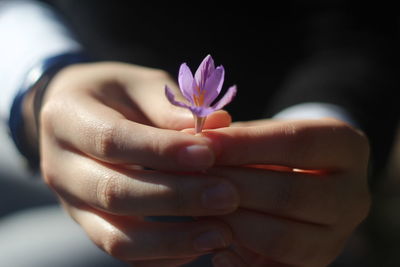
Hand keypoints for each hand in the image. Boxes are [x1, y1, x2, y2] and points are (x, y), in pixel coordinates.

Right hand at [32, 62, 239, 265]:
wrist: (76, 115)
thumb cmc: (115, 94)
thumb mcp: (138, 85)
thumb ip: (171, 106)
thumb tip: (218, 125)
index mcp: (68, 118)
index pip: (112, 140)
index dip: (162, 151)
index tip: (209, 154)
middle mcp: (60, 166)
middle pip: (114, 192)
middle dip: (176, 198)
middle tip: (227, 196)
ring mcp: (71, 202)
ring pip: (116, 236)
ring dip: (172, 239)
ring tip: (221, 233)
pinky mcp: (88, 224)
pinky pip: (123, 251)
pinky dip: (163, 255)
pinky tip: (199, 243)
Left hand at [202, 118, 370, 266]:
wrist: (304, 178)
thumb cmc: (277, 150)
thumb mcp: (264, 133)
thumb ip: (234, 136)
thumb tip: (195, 139)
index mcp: (347, 148)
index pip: (297, 142)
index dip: (245, 144)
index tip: (204, 144)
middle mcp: (353, 195)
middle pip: (290, 193)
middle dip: (233, 186)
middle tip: (191, 179)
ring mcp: (340, 235)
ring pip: (283, 238)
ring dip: (232, 223)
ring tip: (197, 207)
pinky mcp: (318, 262)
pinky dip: (242, 260)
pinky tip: (216, 246)